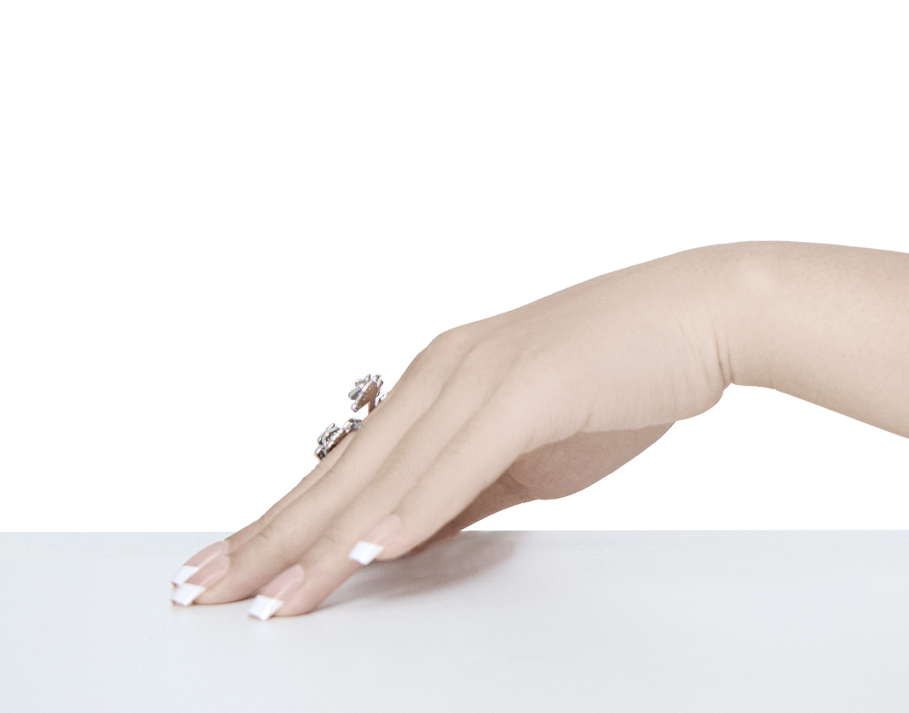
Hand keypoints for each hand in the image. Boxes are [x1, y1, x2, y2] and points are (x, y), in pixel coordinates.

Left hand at [174, 248, 737, 618]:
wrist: (707, 312)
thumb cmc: (628, 371)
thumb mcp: (530, 446)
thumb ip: (465, 485)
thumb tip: (406, 538)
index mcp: (444, 375)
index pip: (344, 467)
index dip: (279, 523)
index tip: (224, 571)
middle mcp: (448, 366)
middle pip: (345, 472)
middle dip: (270, 540)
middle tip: (202, 593)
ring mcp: (486, 372)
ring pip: (387, 472)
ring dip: (323, 542)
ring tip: (272, 598)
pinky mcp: (529, 385)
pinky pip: (457, 461)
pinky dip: (410, 509)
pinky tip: (370, 550)